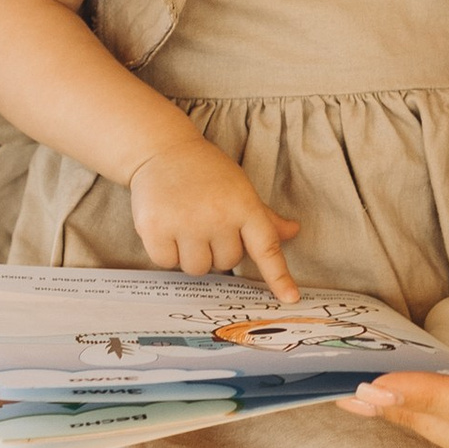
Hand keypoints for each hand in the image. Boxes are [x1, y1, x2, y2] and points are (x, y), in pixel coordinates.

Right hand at [127, 128, 301, 299]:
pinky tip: (165, 227)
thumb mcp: (240, 188)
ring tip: (185, 225)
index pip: (266, 247)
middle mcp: (217, 215)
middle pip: (226, 264)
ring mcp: (185, 222)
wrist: (163, 150)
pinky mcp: (154, 228)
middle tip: (205, 222)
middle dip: (216, 250)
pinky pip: (167, 262)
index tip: (290, 298)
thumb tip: (293, 232)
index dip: (279, 276)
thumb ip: (264, 217)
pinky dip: (166, 252)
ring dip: (191, 255)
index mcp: (244, 205)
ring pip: (197, 268)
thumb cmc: (207, 172)